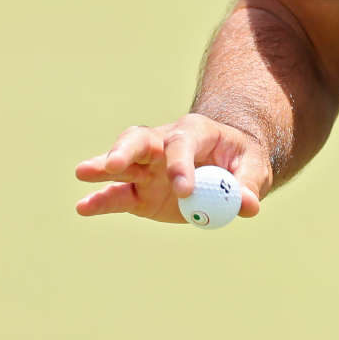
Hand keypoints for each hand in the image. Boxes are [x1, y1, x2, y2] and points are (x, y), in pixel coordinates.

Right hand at [73, 114, 269, 223]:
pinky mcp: (138, 191)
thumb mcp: (254, 168)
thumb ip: (249, 185)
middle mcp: (164, 144)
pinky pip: (117, 195)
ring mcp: (147, 167)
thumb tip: (247, 206)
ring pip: (122, 161)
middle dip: (126, 150)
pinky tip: (83, 207)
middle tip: (114, 164)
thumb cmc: (240, 161)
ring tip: (83, 172)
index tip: (184, 191)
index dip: (181, 164)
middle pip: (140, 140)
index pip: (182, 143)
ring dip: (103, 166)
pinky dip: (101, 201)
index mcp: (195, 132)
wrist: (226, 167)